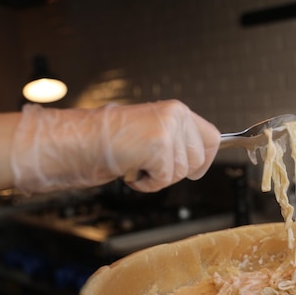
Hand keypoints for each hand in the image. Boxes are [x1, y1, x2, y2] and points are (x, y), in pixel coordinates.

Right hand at [11, 100, 220, 193]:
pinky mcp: (159, 146)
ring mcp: (168, 130)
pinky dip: (148, 184)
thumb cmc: (111, 139)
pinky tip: (132, 171)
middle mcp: (177, 116)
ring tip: (138, 165)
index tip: (195, 170)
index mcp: (177, 110)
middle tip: (151, 166)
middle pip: (198, 160)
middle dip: (175, 172)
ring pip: (182, 172)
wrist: (82, 139)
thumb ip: (176, 140)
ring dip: (159, 178)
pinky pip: (165, 179)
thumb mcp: (152, 131)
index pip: (213, 137)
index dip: (205, 159)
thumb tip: (199, 160)